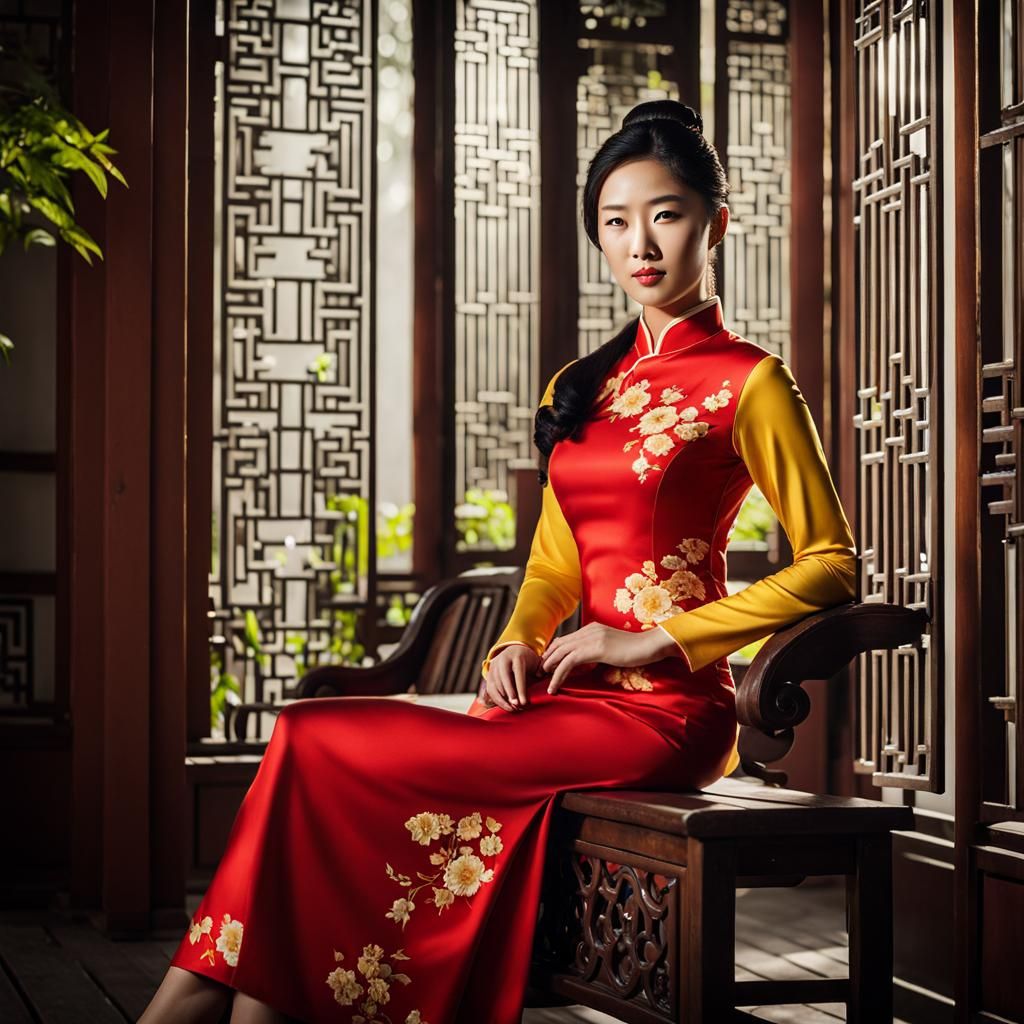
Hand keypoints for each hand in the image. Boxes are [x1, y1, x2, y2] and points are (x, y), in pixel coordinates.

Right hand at [483, 644, 542, 711]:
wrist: (514, 651)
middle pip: (504, 679)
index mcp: (516, 656)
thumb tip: (539, 676)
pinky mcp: (489, 674)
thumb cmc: (528, 660)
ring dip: (503, 699)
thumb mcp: (535, 662)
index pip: (518, 674)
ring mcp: (494, 666)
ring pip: (495, 685)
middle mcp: (503, 659)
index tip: (524, 703)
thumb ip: (539, 670)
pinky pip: (490, 689)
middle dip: (510, 694)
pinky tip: (506, 706)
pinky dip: (497, 700)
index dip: (521, 689)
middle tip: (517, 706)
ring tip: (513, 709)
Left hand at [540, 623, 680, 695]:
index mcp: (592, 628)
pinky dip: (559, 674)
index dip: (554, 652)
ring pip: (562, 653)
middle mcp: (589, 630)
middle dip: (547, 659)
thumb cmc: (636, 650)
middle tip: (540, 673)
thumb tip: (588, 662)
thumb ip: (598, 651)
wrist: (650, 646)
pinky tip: (555, 686)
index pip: (566, 639)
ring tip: (543, 681)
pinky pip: (570, 662)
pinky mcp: (595, 649)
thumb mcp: (613, 648)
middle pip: (560, 644)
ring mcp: (592, 638)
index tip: (547, 665)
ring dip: (550, 667)